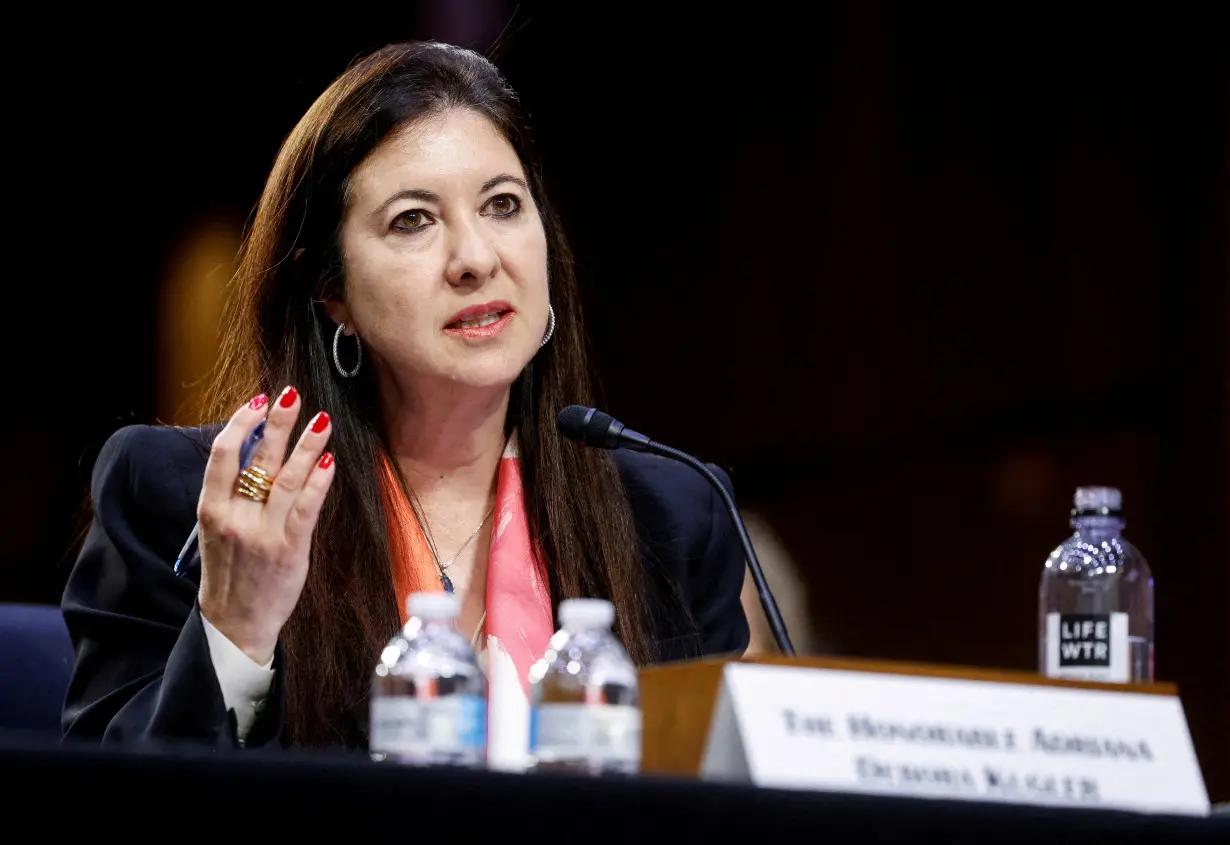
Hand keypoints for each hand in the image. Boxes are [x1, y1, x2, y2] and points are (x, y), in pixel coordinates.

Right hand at [197, 386, 335, 664]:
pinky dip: (318, 483)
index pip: (221, 456)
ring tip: (321, 418)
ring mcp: (262, 534)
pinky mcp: (289, 550)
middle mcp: (235, 518)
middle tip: (291, 394)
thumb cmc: (230, 573)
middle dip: (277, 423)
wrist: (234, 625)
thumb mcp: (217, 531)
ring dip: (307, 444)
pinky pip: (306, 509)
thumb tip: (254, 450)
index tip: (256, 402)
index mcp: (211, 510)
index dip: (239, 424)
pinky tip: (328, 460)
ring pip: (286, 478)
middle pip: (257, 459)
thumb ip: (232, 494)